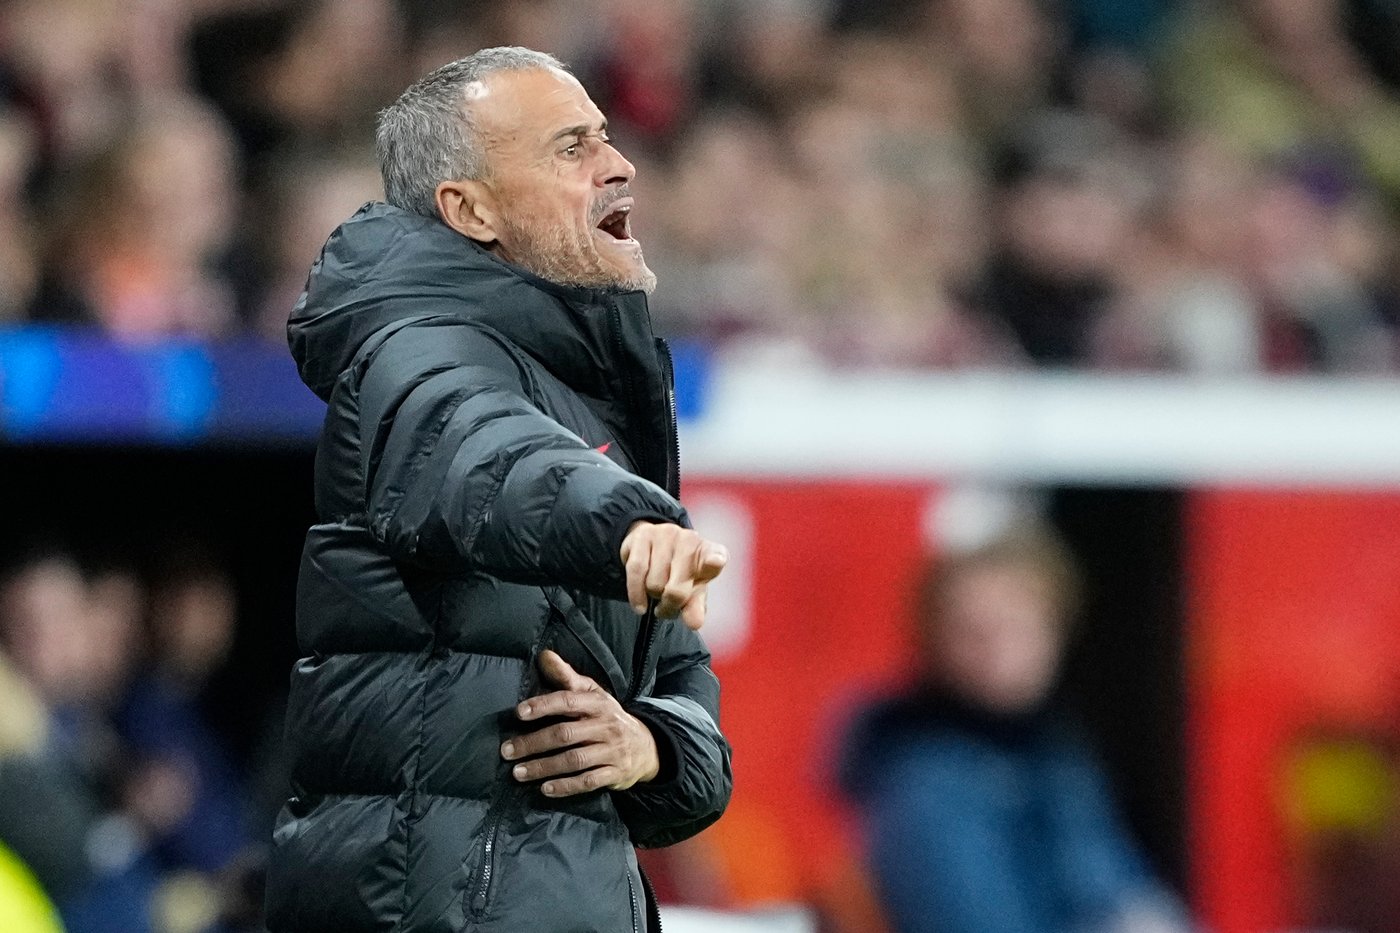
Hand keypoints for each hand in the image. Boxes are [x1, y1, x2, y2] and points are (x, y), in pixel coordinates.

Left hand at [502, 650, 659, 796]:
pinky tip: (546, 789)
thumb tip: (544, 655)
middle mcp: (606, 726)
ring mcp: (612, 751)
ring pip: (574, 760)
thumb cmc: (609, 716)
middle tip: (507, 751)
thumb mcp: (593, 693)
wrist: (647, 746)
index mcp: (598, 703)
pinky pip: (588, 782)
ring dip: (544, 767)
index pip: (568, 700)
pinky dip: (566, 786)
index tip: (519, 713)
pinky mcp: (614, 774)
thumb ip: (567, 676)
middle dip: (533, 743)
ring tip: (518, 773)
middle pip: (566, 734)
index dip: (543, 705)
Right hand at [620, 521, 726, 629]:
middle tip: (667, 606)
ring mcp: (666, 535)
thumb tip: (694, 623)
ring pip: (654, 583)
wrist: (652, 547)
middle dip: (669, 606)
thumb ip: (695, 607)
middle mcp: (690, 540)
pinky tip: (640, 605)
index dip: (714, 560)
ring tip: (656, 591)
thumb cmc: (679, 572)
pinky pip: (636, 572)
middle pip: (677, 590)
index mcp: (709, 553)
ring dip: (652, 596)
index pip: (716, 555)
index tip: (715, 562)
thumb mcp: (692, 590)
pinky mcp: (642, 535)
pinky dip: (636, 594)